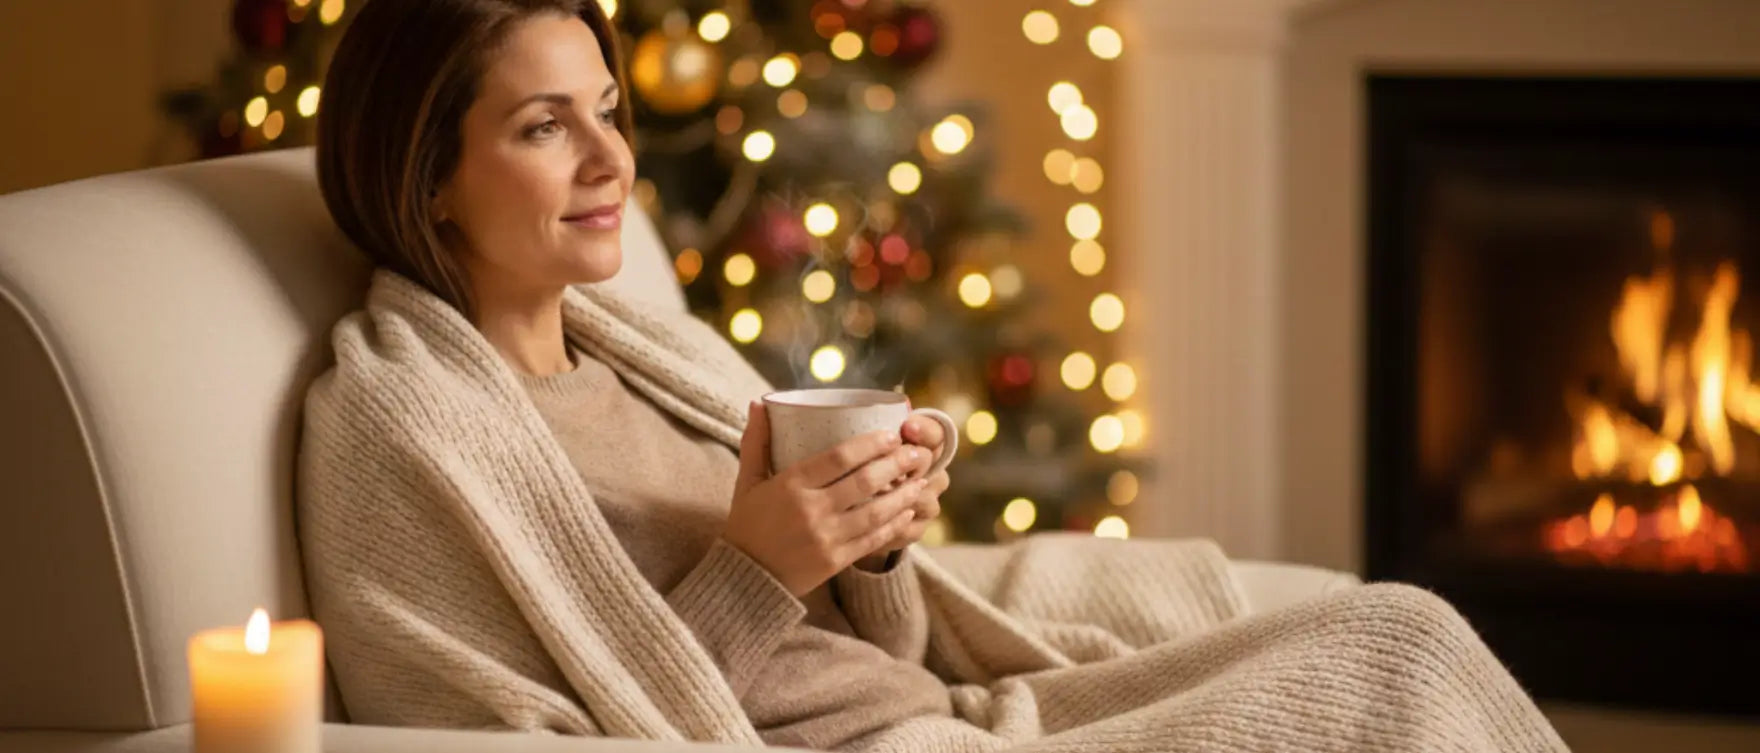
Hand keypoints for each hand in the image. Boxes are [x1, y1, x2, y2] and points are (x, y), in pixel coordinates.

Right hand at [722, 401, 936, 596]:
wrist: (745, 578)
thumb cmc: (747, 525)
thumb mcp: (747, 482)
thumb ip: (756, 443)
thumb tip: (758, 403)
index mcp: (790, 485)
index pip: (839, 458)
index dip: (870, 444)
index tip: (891, 436)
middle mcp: (811, 510)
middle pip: (864, 482)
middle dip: (896, 465)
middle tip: (916, 454)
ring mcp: (825, 537)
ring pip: (875, 511)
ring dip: (903, 495)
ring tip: (922, 481)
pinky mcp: (835, 561)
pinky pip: (872, 539)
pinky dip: (893, 524)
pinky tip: (907, 512)